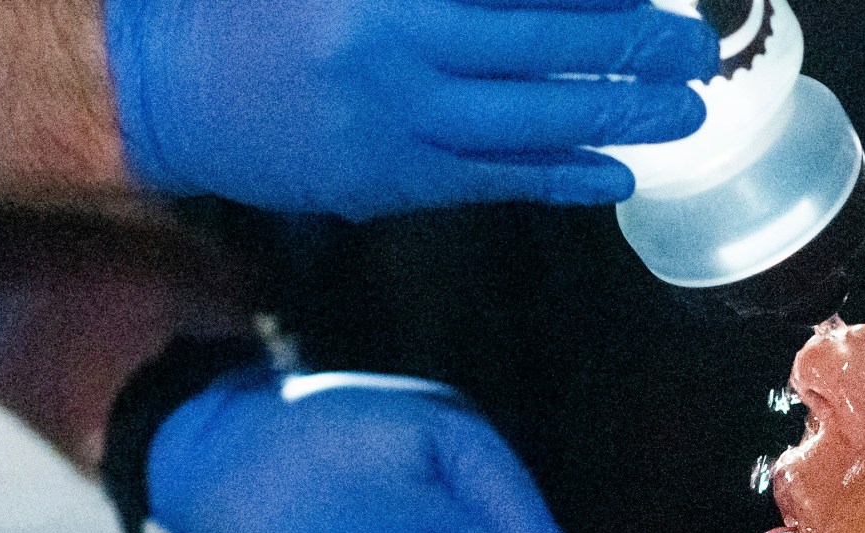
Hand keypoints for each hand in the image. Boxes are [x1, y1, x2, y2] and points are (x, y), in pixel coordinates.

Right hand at [104, 0, 717, 217]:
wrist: (166, 84)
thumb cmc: (257, 1)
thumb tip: (536, 1)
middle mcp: (398, 49)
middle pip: (546, 43)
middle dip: (633, 44)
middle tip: (698, 46)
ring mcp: (399, 122)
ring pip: (534, 120)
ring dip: (620, 115)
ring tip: (685, 109)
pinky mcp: (393, 181)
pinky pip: (499, 182)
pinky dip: (564, 178)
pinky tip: (617, 175)